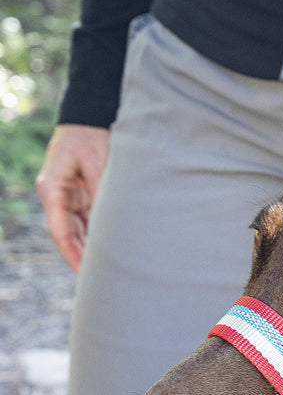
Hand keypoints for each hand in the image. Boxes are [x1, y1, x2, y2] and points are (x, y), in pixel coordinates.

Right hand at [36, 124, 109, 272]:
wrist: (92, 114)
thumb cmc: (91, 135)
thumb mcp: (97, 166)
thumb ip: (102, 195)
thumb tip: (111, 226)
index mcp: (53, 190)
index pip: (62, 233)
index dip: (74, 256)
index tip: (86, 276)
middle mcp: (59, 197)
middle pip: (71, 237)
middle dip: (86, 258)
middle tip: (106, 280)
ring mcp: (71, 197)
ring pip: (83, 231)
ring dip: (96, 248)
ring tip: (114, 270)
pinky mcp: (85, 195)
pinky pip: (92, 221)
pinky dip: (102, 235)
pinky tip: (117, 250)